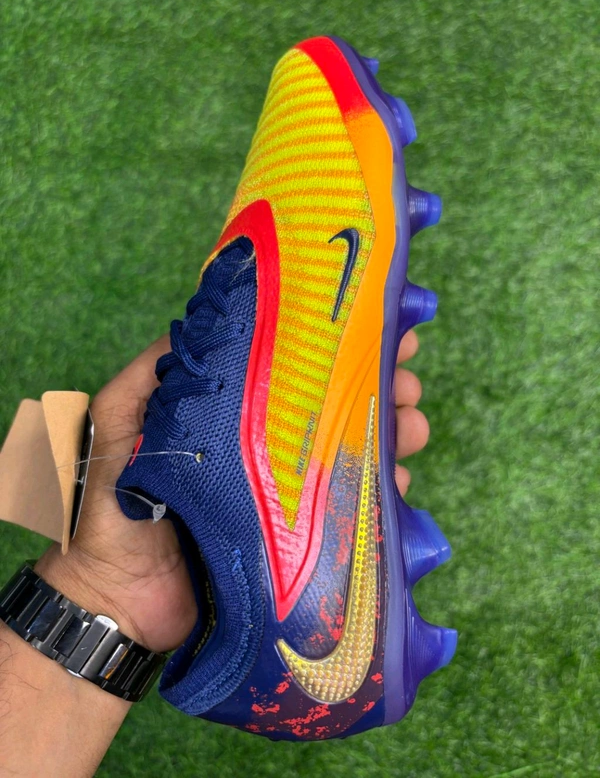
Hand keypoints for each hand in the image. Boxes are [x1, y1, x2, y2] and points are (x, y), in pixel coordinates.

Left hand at [35, 330, 428, 653]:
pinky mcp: (300, 539)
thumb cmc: (111, 509)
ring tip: (415, 426)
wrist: (118, 603)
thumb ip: (150, 376)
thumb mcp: (120, 424)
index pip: (292, 369)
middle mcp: (264, 448)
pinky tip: (401, 482)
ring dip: (392, 433)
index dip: (335, 347)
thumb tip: (205, 320)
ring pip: (351, 453)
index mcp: (232, 415)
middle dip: (379, 386)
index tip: (378, 328)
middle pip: (332, 407)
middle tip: (408, 381)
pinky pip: (351, 508)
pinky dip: (381, 491)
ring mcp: (285, 494)